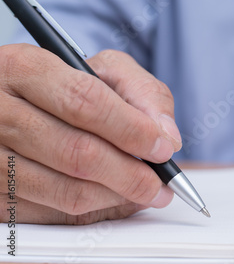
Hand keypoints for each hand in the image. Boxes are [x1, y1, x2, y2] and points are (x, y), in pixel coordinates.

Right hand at [0, 45, 181, 223]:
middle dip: (131, 174)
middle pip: (77, 152)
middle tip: (160, 183)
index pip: (84, 102)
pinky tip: (114, 198)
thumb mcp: (105, 70)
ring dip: (116, 197)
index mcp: (25, 68)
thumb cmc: (68, 83)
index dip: (131, 130)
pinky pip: (51, 212)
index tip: (162, 148)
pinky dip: (92, 211)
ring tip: (145, 192)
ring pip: (65, 189)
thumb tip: (167, 136)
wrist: (19, 100)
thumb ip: (143, 92)